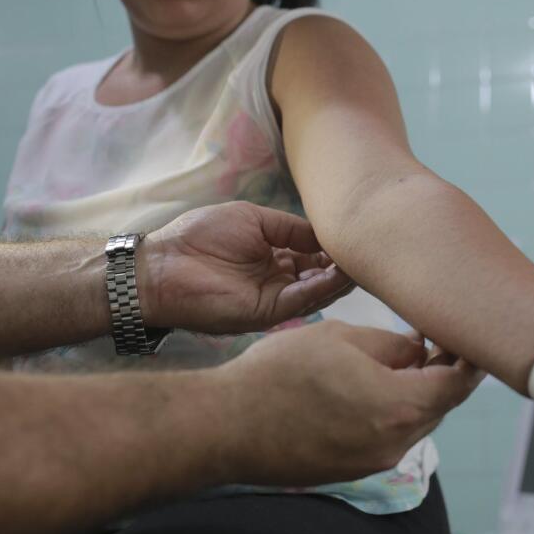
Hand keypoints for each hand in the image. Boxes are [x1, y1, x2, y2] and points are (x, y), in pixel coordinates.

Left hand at [138, 201, 355, 332]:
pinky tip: (341, 272)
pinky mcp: (267, 314)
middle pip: (322, 274)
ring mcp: (274, 298)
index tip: (356, 234)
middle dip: (345, 262)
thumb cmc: (200, 235)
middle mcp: (279, 279)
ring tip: (362, 259)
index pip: (315, 255)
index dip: (334, 246)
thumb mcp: (254, 219)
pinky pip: (302, 301)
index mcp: (274, 256)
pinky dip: (324, 288)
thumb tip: (326, 235)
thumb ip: (292, 228)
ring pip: (318, 290)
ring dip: (340, 276)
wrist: (164, 264)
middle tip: (369, 249)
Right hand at [217, 320, 483, 483]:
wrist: (225, 425)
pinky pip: (388, 436)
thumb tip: (418, 350)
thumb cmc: (279, 374)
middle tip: (439, 338)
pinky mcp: (351, 469)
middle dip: (444, 373)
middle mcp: (393, 443)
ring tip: (406, 357)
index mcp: (399, 407)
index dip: (469, 359)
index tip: (470, 337)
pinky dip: (392, 410)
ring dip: (417, 392)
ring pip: (414, 422)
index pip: (457, 384)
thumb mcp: (342, 338)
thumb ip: (392, 345)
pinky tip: (373, 385)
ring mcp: (372, 461)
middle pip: (438, 405)